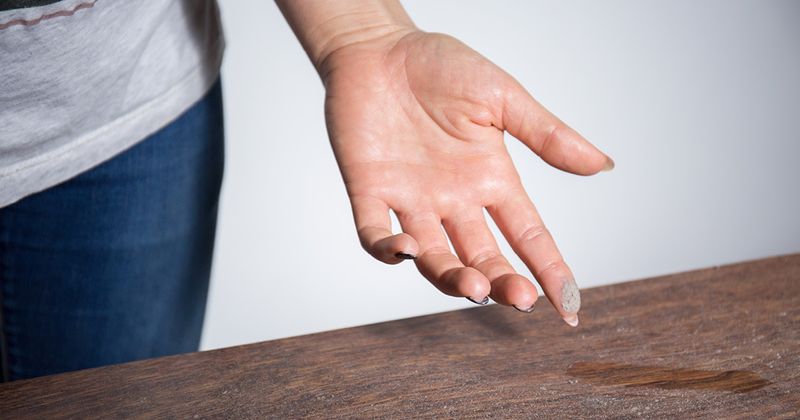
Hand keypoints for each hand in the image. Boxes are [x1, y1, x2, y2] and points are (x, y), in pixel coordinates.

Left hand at [321, 30, 612, 325]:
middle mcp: (454, 200)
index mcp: (491, 179)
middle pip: (484, 257)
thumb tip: (603, 164)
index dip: (551, 270)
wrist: (379, 46)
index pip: (529, 235)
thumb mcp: (501, 97)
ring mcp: (411, 200)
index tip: (571, 306)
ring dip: (452, 277)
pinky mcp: (369, 191)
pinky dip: (387, 250)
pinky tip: (406, 251)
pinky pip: (374, 234)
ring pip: (434, 257)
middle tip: (520, 298)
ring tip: (473, 286)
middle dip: (503, 282)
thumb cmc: (440, 65)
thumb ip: (546, 134)